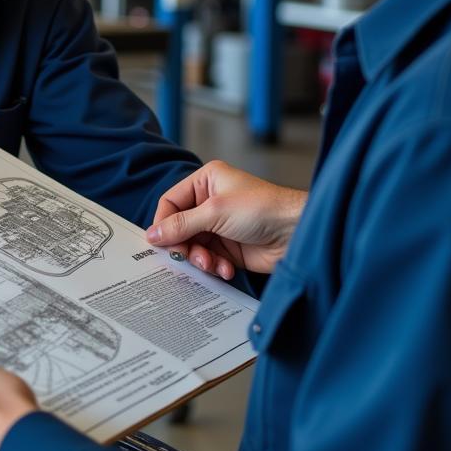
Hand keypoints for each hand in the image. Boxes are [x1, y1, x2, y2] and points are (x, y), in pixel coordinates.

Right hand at [147, 160, 304, 277]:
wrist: (297, 233)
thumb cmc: (263, 209)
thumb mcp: (215, 212)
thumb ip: (181, 224)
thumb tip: (153, 234)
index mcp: (205, 182)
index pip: (171, 202)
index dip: (163, 223)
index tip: (160, 242)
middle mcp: (210, 202)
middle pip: (180, 227)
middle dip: (184, 244)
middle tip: (188, 256)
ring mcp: (219, 226)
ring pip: (193, 246)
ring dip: (200, 258)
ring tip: (211, 264)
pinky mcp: (229, 247)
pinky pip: (209, 259)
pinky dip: (214, 266)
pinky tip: (226, 269)